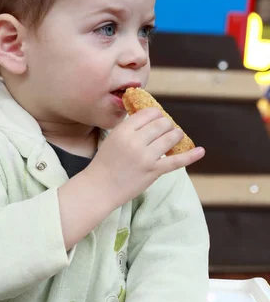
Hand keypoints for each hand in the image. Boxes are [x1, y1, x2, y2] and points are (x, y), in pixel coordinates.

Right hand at [86, 108, 204, 208]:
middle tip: (167, 130)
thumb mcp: (113, 138)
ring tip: (175, 137)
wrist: (100, 187)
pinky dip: (191, 156)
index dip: (156, 115)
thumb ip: (130, 128)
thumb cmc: (105, 163)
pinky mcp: (153, 171)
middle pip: (162, 124)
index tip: (158, 119)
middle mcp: (135, 141)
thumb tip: (151, 118)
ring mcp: (146, 157)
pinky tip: (201, 151)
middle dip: (167, 125)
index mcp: (124, 130)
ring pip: (171, 137)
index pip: (148, 113)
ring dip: (176, 135)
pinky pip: (176, 161)